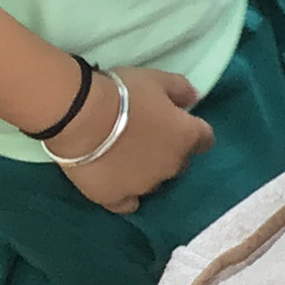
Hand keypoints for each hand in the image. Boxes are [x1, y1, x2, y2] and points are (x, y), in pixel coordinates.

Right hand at [55, 67, 215, 212]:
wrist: (81, 117)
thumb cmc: (122, 93)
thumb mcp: (157, 80)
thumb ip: (181, 89)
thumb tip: (194, 98)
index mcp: (187, 137)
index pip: (204, 140)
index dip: (191, 132)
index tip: (175, 124)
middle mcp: (172, 166)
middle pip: (179, 162)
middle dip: (167, 152)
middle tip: (143, 138)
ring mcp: (144, 185)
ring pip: (153, 182)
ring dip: (145, 172)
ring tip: (121, 157)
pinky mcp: (115, 197)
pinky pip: (127, 204)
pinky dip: (124, 195)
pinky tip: (114, 184)